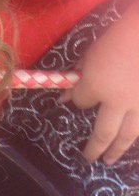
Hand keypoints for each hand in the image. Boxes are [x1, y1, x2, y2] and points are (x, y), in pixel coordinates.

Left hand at [62, 2, 138, 163]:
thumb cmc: (122, 34)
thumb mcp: (94, 50)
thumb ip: (80, 72)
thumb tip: (64, 93)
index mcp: (98, 84)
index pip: (81, 102)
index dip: (77, 101)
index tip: (77, 101)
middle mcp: (119, 101)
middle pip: (103, 133)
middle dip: (94, 148)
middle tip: (88, 159)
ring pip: (129, 135)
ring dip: (118, 150)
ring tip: (110, 160)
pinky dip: (137, 133)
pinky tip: (134, 139)